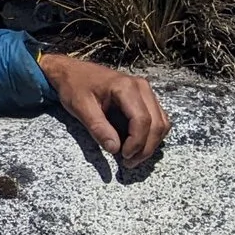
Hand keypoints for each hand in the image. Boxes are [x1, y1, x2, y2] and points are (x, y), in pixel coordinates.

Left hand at [38, 52, 170, 168]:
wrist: (72, 71)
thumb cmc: (74, 87)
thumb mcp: (80, 107)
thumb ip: (98, 128)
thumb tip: (115, 149)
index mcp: (125, 87)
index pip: (142, 120)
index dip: (137, 142)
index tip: (123, 156)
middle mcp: (141, 87)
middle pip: (157, 123)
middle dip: (146, 147)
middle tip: (129, 163)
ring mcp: (146, 91)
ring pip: (161, 122)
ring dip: (151, 143)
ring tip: (132, 157)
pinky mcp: (145, 97)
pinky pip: (158, 118)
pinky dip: (151, 134)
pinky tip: (136, 145)